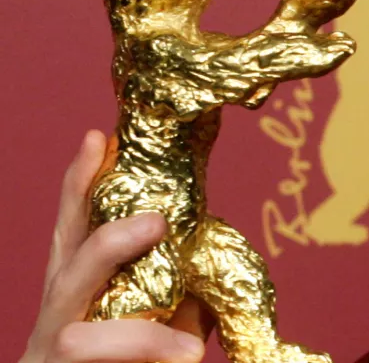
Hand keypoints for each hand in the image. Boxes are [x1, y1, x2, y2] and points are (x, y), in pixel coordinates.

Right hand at [19, 131, 212, 362]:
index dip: (79, 185)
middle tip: (156, 222)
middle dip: (108, 241)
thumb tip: (208, 268)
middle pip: (66, 268)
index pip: (72, 229)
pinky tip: (187, 359)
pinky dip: (151, 360)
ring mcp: (49, 356)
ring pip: (76, 335)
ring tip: (190, 346)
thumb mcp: (158, 325)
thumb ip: (175, 298)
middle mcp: (56, 319)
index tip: (97, 137)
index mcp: (78, 293)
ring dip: (138, 335)